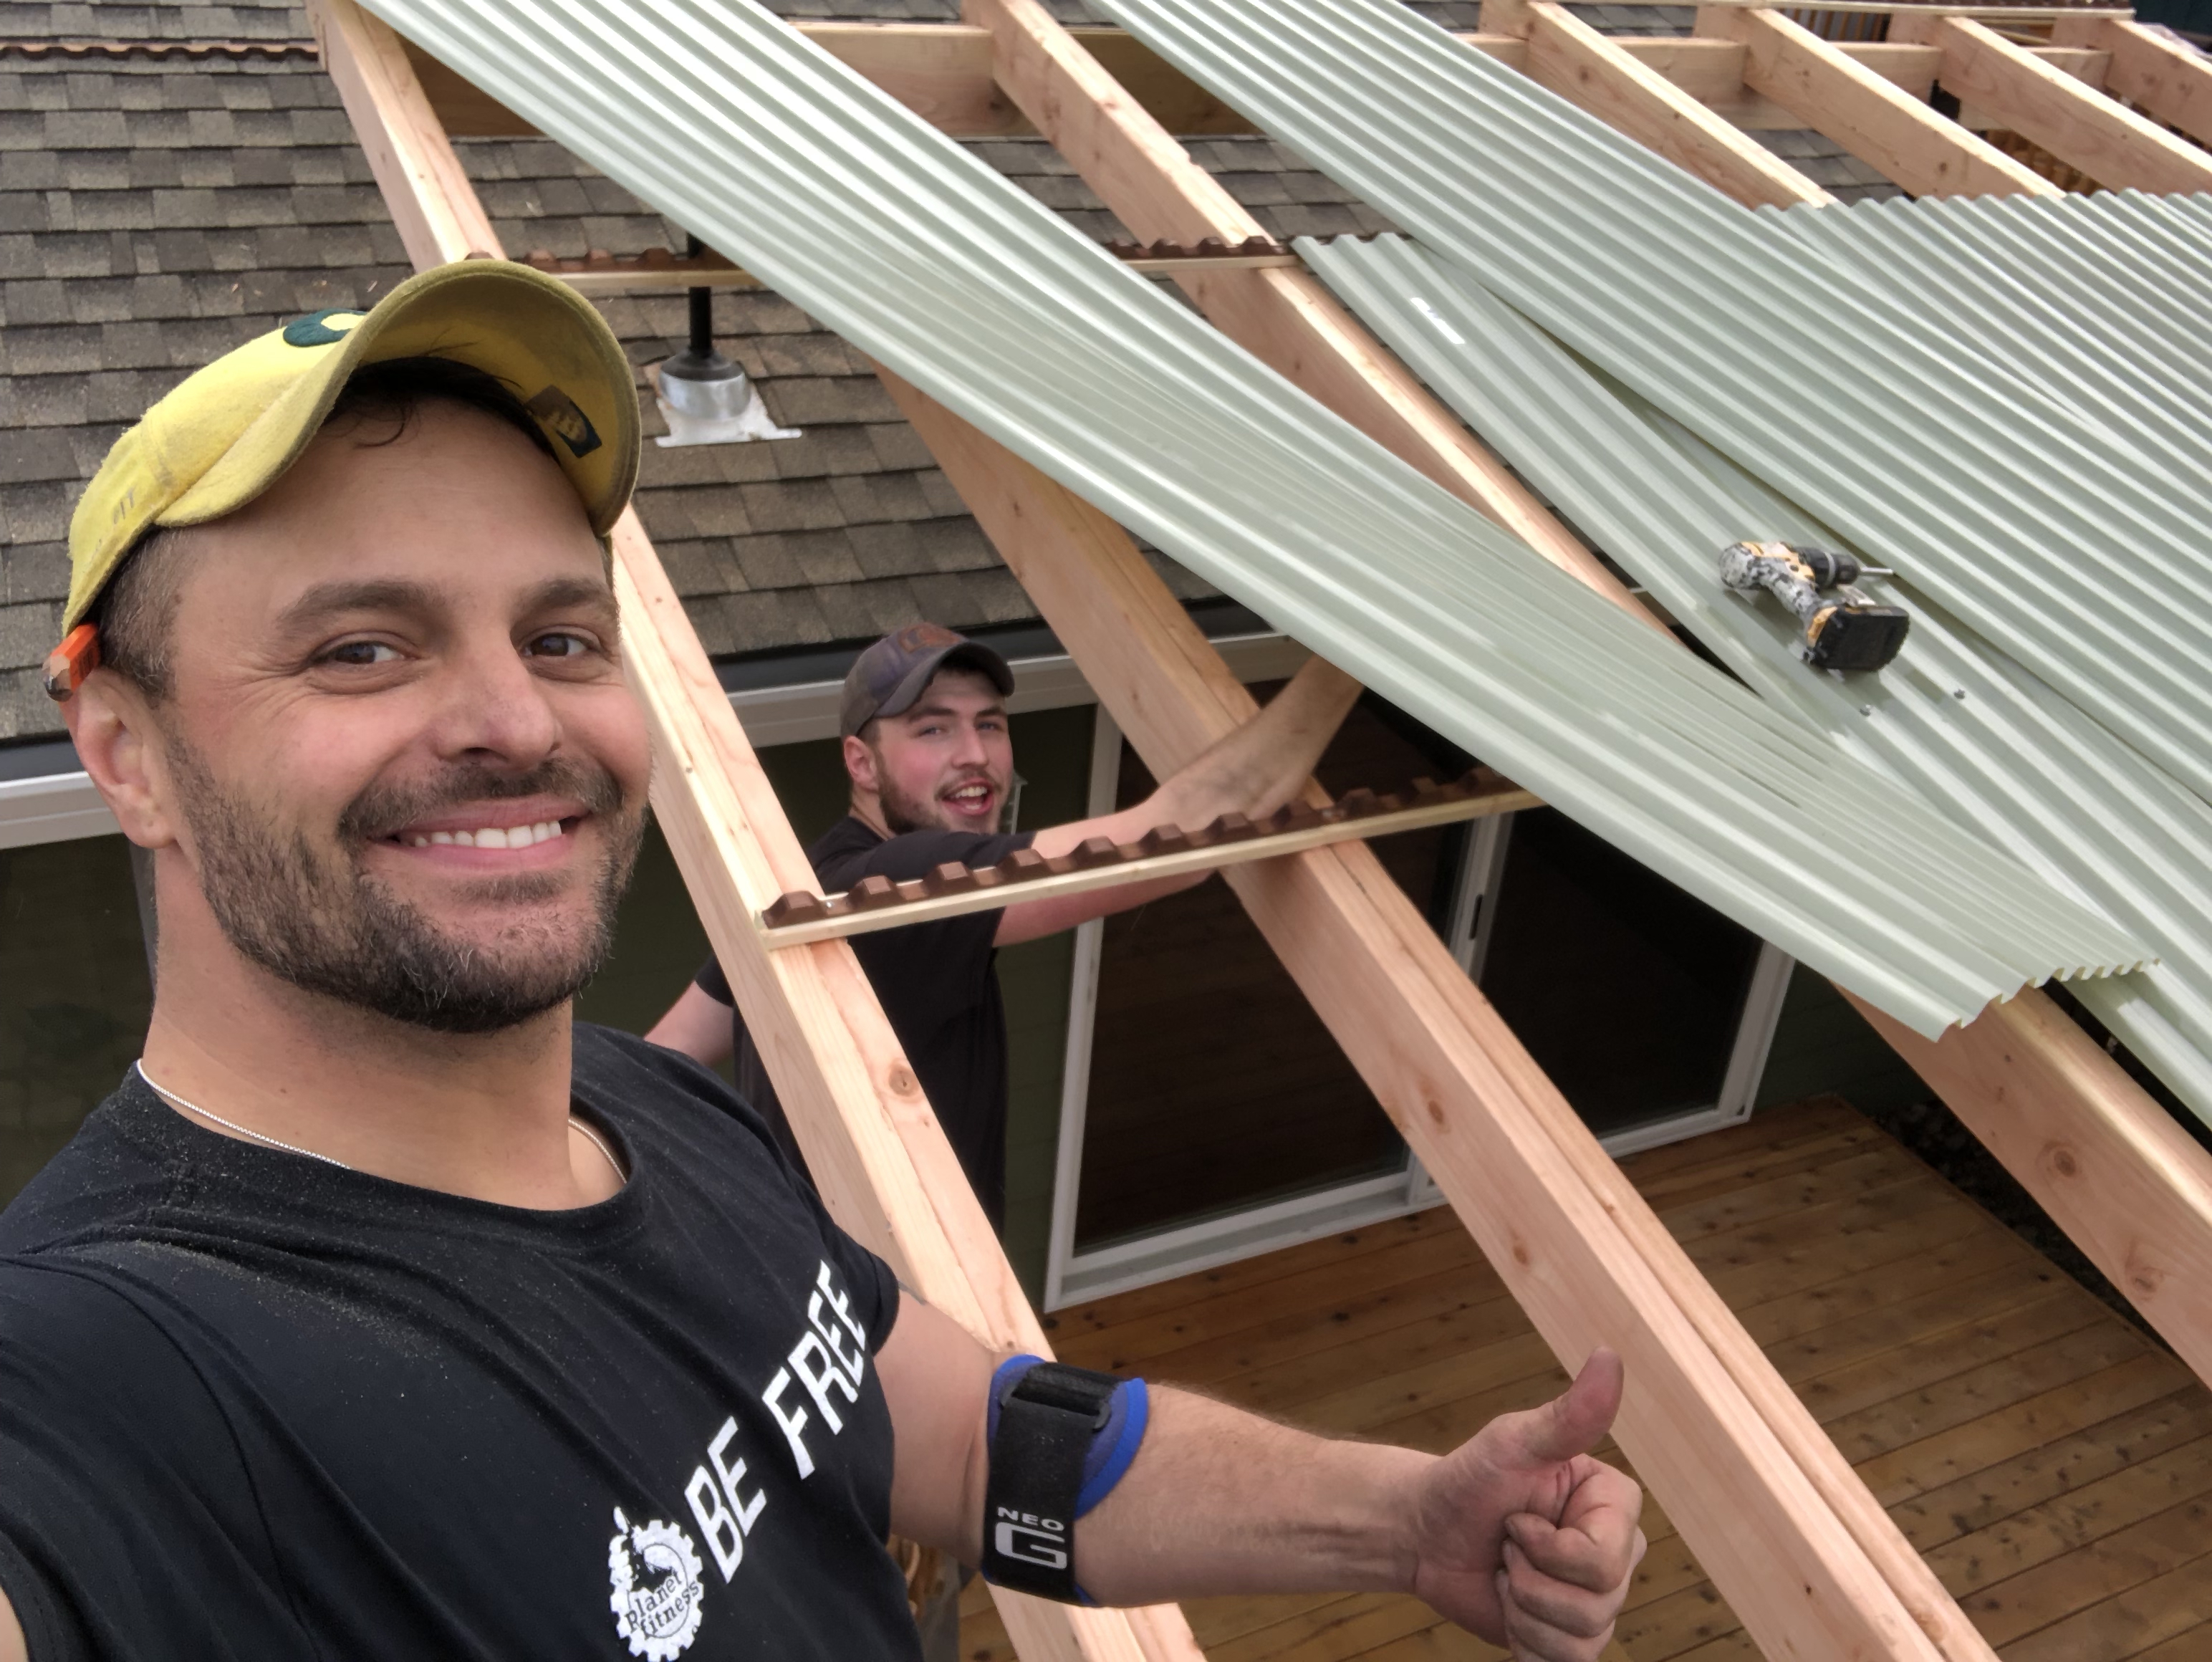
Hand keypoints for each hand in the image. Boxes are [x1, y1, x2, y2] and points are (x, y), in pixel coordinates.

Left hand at [1407, 1348, 1645, 1660]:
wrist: (1425, 1532)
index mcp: (1615, 1506)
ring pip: (1581, 1639)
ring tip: (1504, 1575)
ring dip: (1522, 1612)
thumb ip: (1568, 1413)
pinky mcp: (1571, 1636)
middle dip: (1528, 1581)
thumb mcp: (1512, 1443)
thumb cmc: (1467, 1480)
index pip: (1604, 1561)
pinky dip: (1525, 1645)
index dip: (1546, 1548)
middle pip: (1597, 1605)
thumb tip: (1609, 1355)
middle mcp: (1618, 1554)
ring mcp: (1598, 1599)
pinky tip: (1509, 1612)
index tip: (1515, 1516)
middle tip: (1505, 1546)